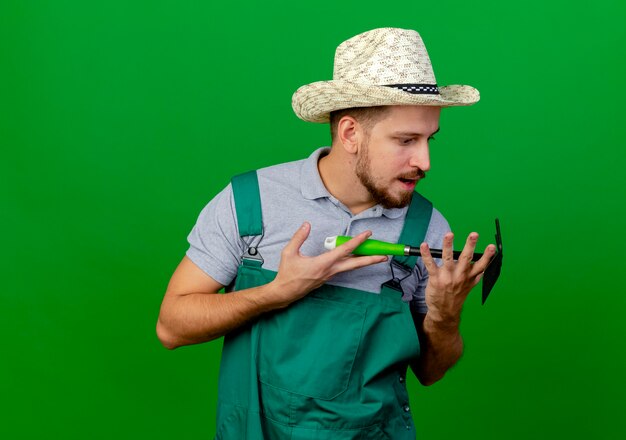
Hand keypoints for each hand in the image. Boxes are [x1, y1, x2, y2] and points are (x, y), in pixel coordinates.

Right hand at [268, 222, 387, 307]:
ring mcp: (330, 276)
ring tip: (376, 257)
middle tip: (384, 255)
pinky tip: (356, 259)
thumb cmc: (287, 273)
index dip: (357, 241)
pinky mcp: (327, 278)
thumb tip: (307, 225)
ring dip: (364, 262)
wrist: (285, 292)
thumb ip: (299, 238)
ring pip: (350, 267)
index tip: (367, 234)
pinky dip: (352, 263)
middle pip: (355, 264)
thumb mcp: (289, 253)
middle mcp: (330, 271)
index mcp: (322, 263)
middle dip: (370, 259)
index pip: (344, 250)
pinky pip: (343, 269)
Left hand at [420, 232, 495, 325]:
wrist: (444, 311)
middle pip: (466, 258)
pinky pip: (430, 264)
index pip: (481, 265)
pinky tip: (424, 246)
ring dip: (448, 245)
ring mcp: (447, 277)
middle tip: (474, 234)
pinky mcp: (435, 279)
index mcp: (469, 277)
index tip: (492, 247)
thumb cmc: (455, 296)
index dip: (487, 256)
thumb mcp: (469, 287)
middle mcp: (460, 276)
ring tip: (449, 234)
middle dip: (470, 245)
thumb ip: (475, 275)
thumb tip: (485, 265)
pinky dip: (426, 254)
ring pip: (448, 258)